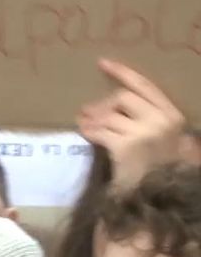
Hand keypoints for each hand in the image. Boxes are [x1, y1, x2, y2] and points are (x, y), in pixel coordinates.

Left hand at [79, 59, 191, 187]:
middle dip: (102, 104)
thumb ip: (146, 118)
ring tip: (83, 121)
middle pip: (122, 98)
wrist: (160, 194)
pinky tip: (85, 132)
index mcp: (172, 115)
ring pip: (109, 116)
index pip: (145, 86)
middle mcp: (161, 121)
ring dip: (92, 118)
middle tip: (88, 110)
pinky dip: (89, 131)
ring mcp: (144, 133)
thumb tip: (110, 104)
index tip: (103, 63)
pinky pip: (100, 132)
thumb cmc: (160, 165)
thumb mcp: (162, 137)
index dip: (123, 73)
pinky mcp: (126, 147)